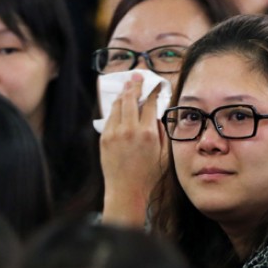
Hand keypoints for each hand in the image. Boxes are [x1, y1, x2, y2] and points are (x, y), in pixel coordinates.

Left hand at [100, 74, 167, 225]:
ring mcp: (115, 133)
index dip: (154, 91)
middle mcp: (130, 130)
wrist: (126, 191)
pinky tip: (119, 104)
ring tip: (127, 86)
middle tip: (137, 76)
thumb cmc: (148, 175)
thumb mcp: (164, 154)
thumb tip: (158, 117)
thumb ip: (162, 133)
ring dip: (123, 93)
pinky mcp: (104, 138)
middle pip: (131, 98)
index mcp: (149, 133)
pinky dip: (116, 108)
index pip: (151, 104)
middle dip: (135, 84)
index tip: (156, 85)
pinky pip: (110, 117)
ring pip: (118, 105)